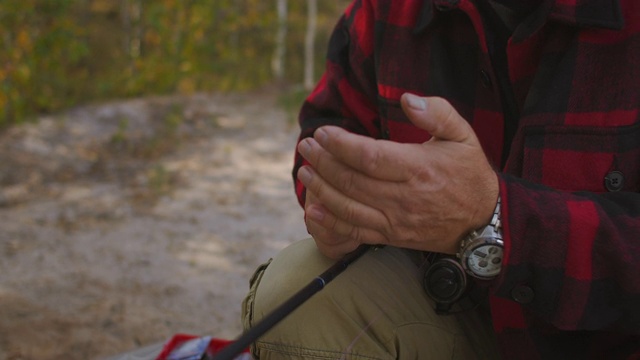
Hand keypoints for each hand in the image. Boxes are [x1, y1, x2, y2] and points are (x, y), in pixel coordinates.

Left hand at [298, 93, 498, 258]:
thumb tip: (407, 98)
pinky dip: (331, 222)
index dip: (340, 145)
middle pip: (351, 180)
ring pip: (348, 206)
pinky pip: (354, 232)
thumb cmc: (469, 175)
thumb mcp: (464, 136)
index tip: (323, 132)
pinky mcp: (391, 236)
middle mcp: (403, 197)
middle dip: (323, 162)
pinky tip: (313, 209)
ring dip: (320, 188)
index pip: (368, 157)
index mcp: (418, 168)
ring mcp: (395, 220)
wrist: (483, 222)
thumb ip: (437, 113)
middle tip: (306, 145)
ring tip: (305, 169)